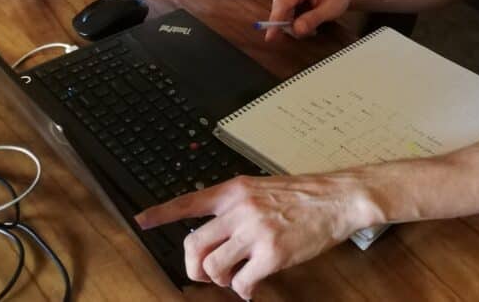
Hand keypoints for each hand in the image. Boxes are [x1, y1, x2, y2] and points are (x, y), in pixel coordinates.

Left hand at [134, 173, 375, 298]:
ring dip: (221, 280)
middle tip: (206, 274)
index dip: (161, 214)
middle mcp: (239, 209)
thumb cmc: (304, 195)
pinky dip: (244, 290)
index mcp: (234, 190)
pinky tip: (254, 286)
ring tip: (236, 276)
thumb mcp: (262, 188)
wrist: (336, 198)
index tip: (141, 220)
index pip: (188, 201)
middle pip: (194, 245)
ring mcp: (255, 231)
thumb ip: (236, 205)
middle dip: (195, 268)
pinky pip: (241, 283)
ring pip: (213, 268)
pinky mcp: (272, 253)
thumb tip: (215, 230)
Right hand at [265, 0, 355, 40]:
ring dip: (288, 20)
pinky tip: (303, 21)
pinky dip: (291, 18)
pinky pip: (284, 7)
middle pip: (278, 4)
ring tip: (307, 26)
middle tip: (299, 34)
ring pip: (280, 7)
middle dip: (284, 22)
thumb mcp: (330, 10)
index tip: (270, 36)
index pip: (283, 2)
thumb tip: (296, 30)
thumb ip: (312, 19)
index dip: (275, 20)